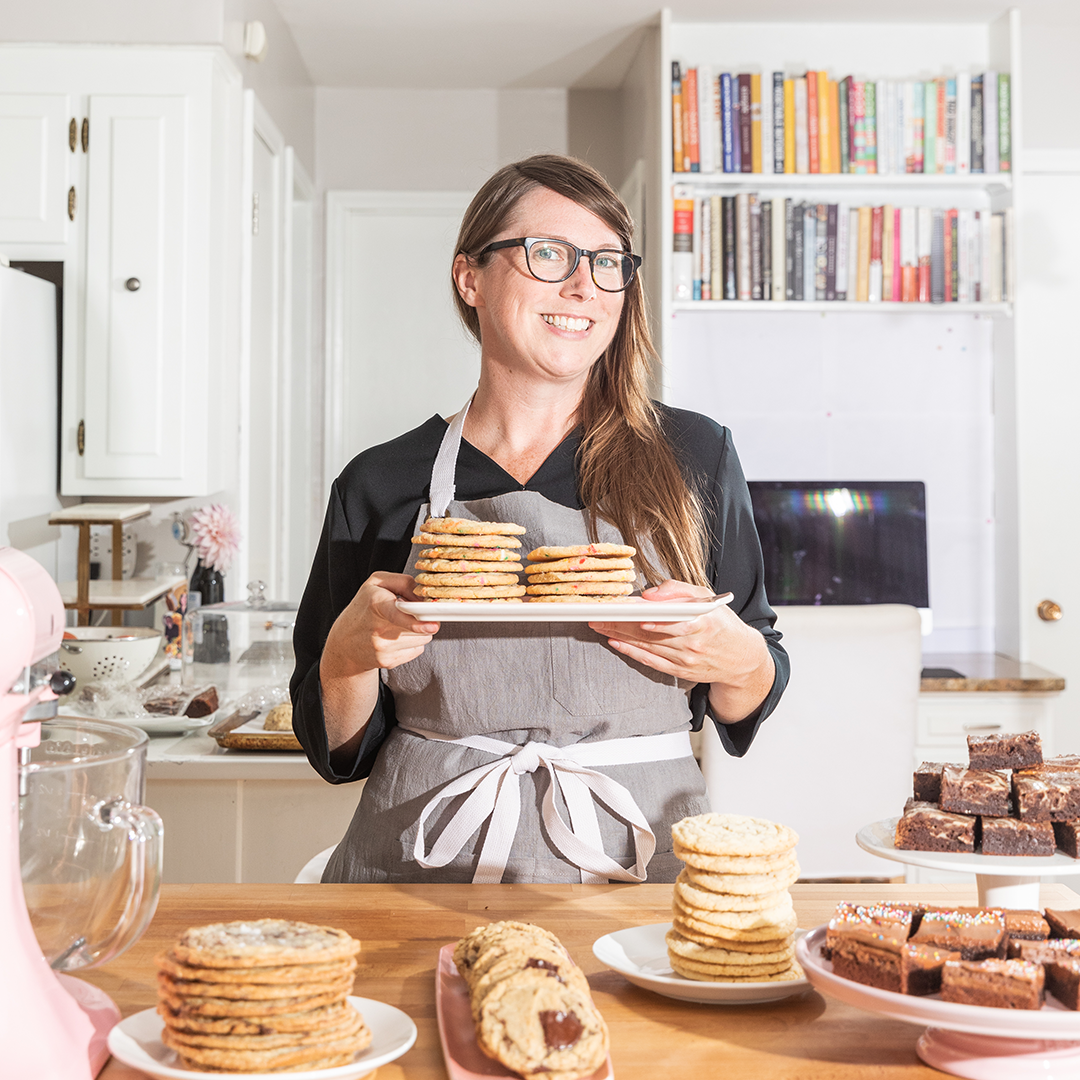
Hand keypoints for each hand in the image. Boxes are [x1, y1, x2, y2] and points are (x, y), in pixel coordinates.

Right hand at [324, 571, 439, 677]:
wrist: (345, 643)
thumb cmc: (364, 608)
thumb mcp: (377, 584)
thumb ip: (404, 582)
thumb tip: (425, 598)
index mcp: (375, 603)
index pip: (397, 614)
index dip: (417, 621)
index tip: (431, 625)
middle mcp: (378, 628)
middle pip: (420, 625)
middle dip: (422, 618)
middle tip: (408, 613)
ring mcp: (383, 648)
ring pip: (423, 638)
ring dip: (418, 631)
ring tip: (400, 625)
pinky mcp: (388, 662)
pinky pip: (417, 650)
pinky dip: (412, 643)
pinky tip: (397, 639)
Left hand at [588, 579, 773, 722]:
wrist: (742, 658)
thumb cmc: (721, 623)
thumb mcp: (707, 598)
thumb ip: (679, 591)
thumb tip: (649, 595)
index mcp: (702, 621)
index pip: (667, 617)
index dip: (642, 614)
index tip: (620, 608)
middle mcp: (693, 643)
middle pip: (650, 632)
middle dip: (621, 623)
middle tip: (597, 615)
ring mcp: (685, 660)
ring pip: (647, 646)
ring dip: (620, 636)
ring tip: (600, 626)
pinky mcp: (680, 671)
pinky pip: (651, 661)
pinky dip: (631, 652)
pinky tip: (615, 643)